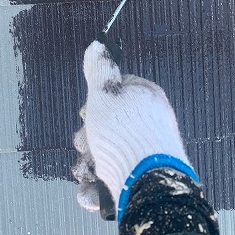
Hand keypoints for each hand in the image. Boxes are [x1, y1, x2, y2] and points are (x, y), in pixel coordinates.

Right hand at [73, 40, 191, 212]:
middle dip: (87, 139)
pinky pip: (112, 180)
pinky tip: (93, 188)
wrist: (147, 185)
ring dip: (88, 165)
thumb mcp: (104, 93)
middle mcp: (149, 125)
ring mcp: (146, 155)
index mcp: (145, 98)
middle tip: (86, 144)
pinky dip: (97, 186)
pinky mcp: (141, 181)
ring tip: (88, 170)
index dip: (95, 104)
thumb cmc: (126, 135)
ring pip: (104, 156)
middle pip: (106, 127)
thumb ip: (99, 70)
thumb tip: (98, 45)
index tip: (86, 113)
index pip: (115, 94)